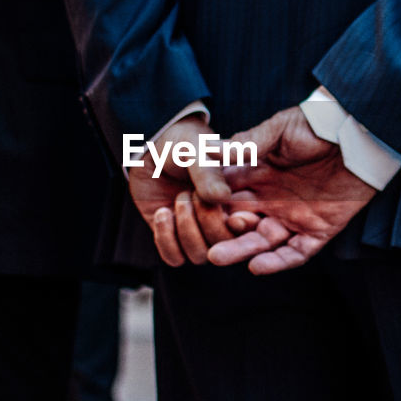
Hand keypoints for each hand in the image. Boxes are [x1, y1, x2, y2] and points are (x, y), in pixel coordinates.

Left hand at [128, 115, 237, 265]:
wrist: (150, 149)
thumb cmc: (180, 143)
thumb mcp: (195, 149)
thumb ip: (208, 171)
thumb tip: (222, 197)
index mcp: (240, 201)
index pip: (251, 228)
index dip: (243, 227)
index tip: (232, 215)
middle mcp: (222, 221)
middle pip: (226, 245)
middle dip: (210, 223)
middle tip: (192, 194)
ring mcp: (197, 232)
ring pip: (200, 255)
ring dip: (186, 229)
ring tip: (179, 199)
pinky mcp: (174, 238)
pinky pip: (174, 257)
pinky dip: (166, 238)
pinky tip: (162, 212)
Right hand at [207, 107, 377, 274]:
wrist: (360, 135)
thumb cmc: (317, 125)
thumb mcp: (279, 130)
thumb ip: (247, 144)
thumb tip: (208, 149)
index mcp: (257, 176)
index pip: (226, 196)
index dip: (208, 205)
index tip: (189, 211)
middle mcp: (271, 200)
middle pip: (239, 223)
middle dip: (220, 234)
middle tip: (200, 243)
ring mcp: (294, 216)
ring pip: (262, 241)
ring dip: (241, 250)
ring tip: (218, 257)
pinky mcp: (319, 230)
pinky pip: (296, 252)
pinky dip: (278, 262)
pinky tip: (257, 267)